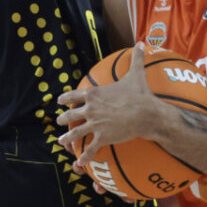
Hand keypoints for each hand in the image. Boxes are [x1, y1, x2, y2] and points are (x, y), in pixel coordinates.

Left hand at [56, 43, 162, 167]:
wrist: (147, 114)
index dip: (65, 98)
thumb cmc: (140, 94)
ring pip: (76, 133)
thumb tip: (142, 43)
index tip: (59, 101)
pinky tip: (79, 162)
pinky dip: (84, 157)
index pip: (74, 95)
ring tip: (61, 141)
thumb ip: (136, 59)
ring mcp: (95, 124)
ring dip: (67, 138)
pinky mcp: (103, 137)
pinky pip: (90, 149)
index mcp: (94, 94)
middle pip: (70, 115)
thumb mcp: (136, 74)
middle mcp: (91, 109)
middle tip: (60, 121)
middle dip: (64, 119)